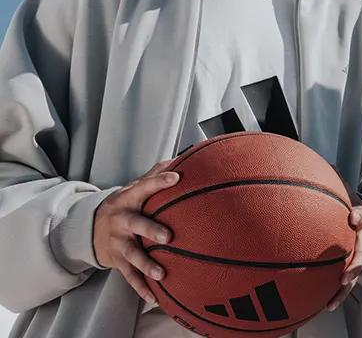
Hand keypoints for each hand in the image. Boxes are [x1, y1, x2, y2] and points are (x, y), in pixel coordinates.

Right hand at [93, 159, 179, 303]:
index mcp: (128, 199)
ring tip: (161, 274)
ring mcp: (118, 242)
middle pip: (135, 224)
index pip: (145, 187)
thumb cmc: (124, 205)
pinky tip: (154, 298)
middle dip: (151, 229)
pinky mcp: (117, 260)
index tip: (177, 178)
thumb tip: (179, 157)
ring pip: (132, 255)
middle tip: (169, 236)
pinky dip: (141, 288)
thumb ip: (154, 175)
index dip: (159, 182)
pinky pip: (129, 276)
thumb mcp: (133, 188)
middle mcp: (121, 220)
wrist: (88, 228)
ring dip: (146, 265)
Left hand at [327, 189, 361, 311]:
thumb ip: (359, 216)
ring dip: (339, 296)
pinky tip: (319, 303)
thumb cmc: (359, 221)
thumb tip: (353, 216)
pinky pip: (337, 283)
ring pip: (346, 284)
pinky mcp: (342, 270)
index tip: (344, 278)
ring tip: (329, 307)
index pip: (360, 260)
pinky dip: (331, 293)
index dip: (353, 269)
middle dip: (346, 288)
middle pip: (354, 277)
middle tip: (335, 295)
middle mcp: (357, 260)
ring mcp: (350, 267)